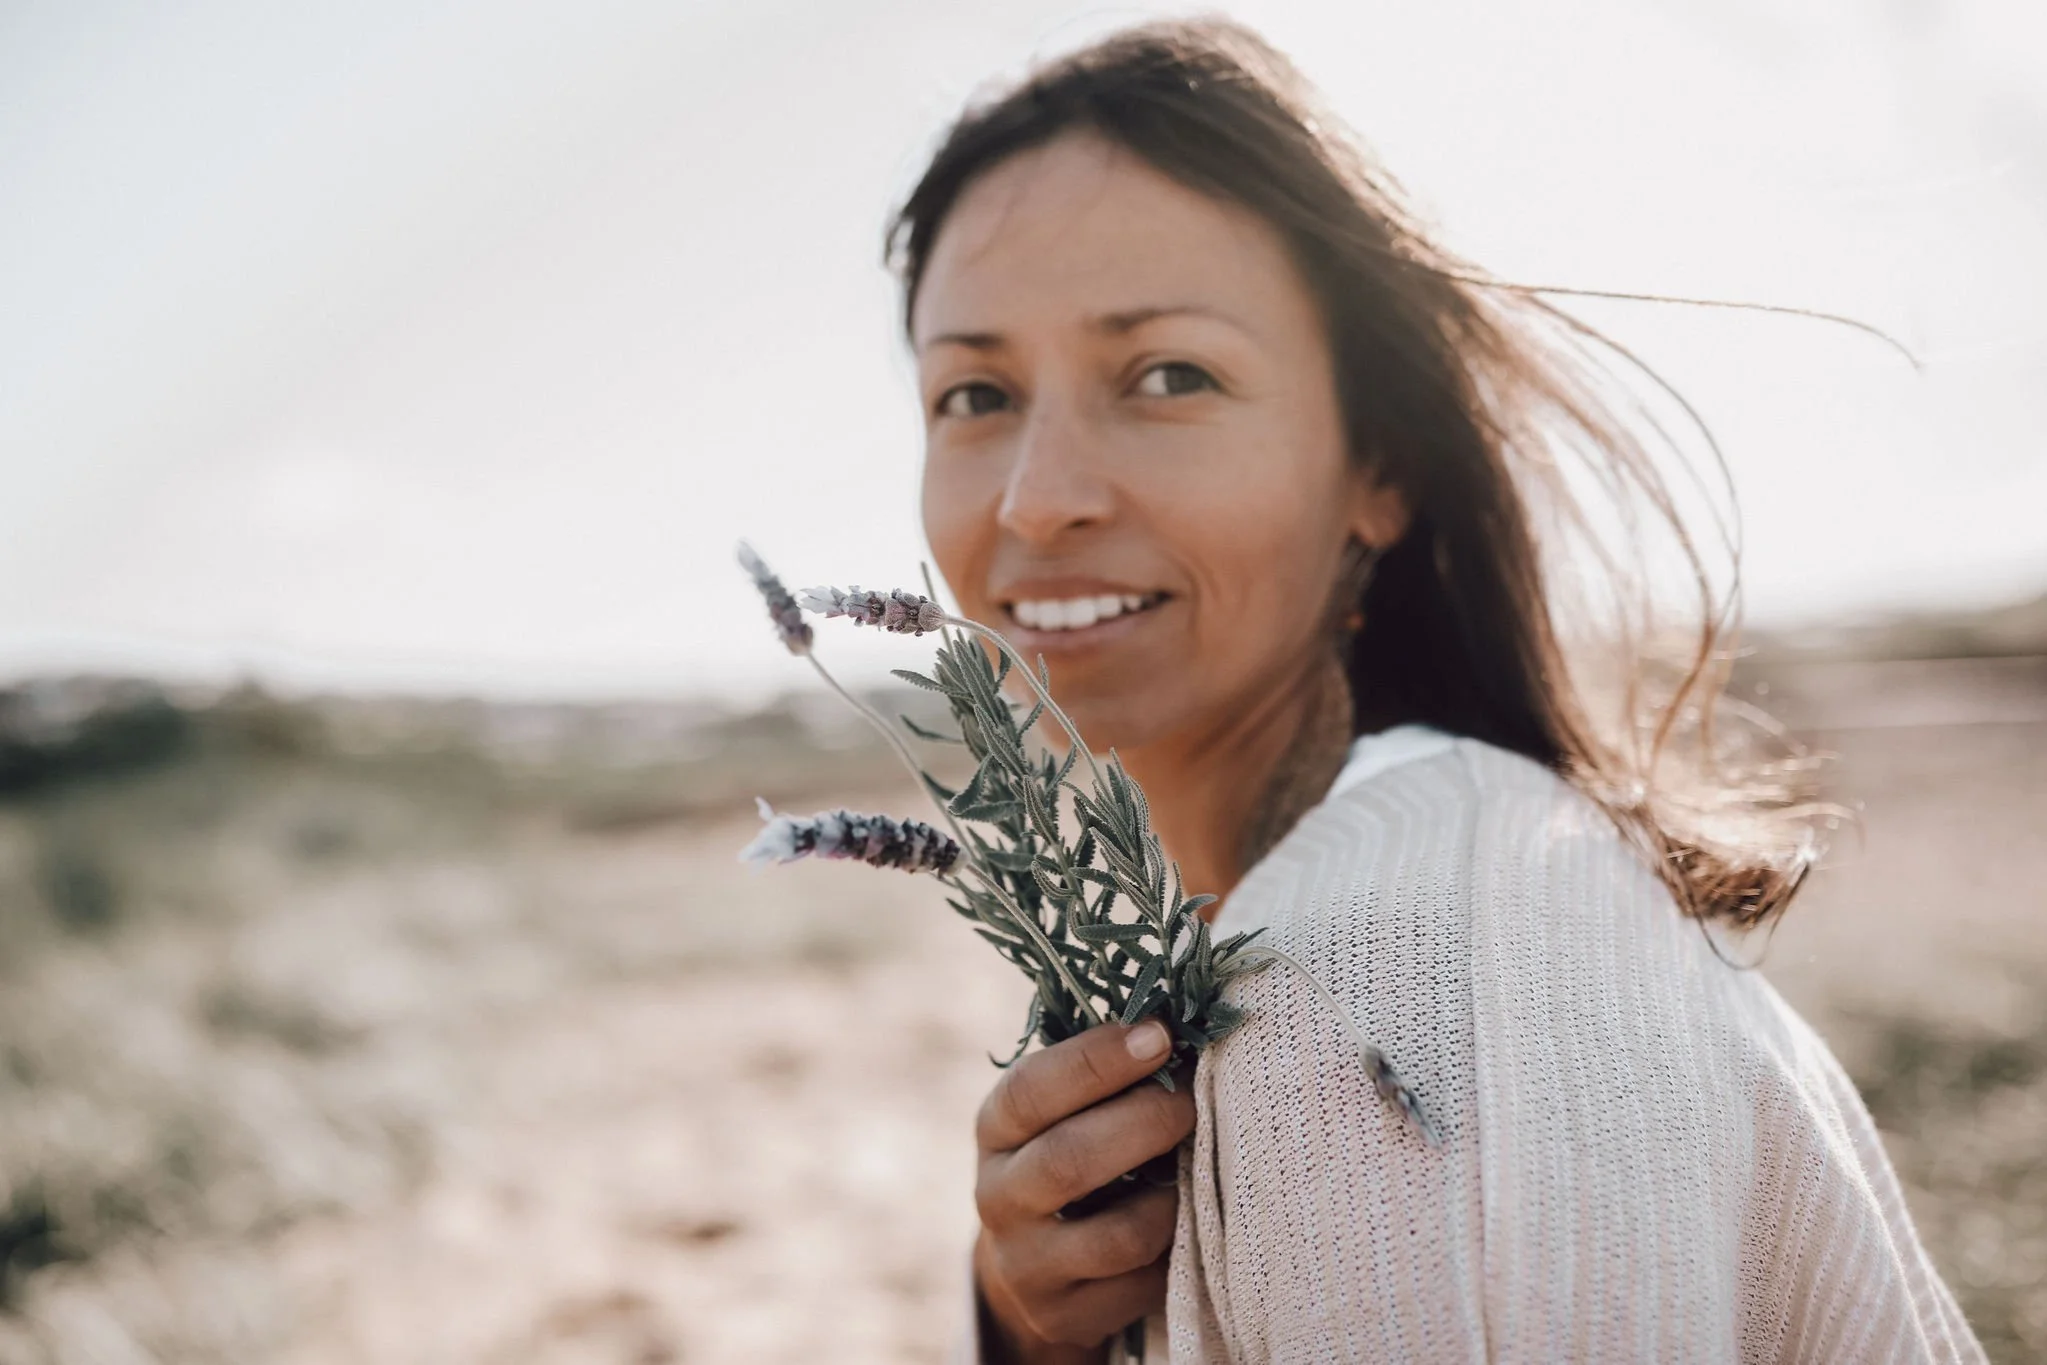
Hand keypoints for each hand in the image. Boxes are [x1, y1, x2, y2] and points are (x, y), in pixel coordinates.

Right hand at [972, 1018, 1192, 1361]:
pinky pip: (1137, 1286)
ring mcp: (1026, 1264)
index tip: (1159, 1035)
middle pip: (1068, 1162)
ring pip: (1115, 1236)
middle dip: (1144, 1124)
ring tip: (1193, 1172)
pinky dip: (1173, 1253)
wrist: (1031, 1266)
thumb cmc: (1069, 1152)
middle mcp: (998, 1196)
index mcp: (996, 1129)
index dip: (1096, 1060)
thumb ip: (1101, 1070)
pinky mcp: (1063, 1315)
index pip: (1032, 1090)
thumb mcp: (1062, 1111)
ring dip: (1170, 1200)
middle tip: (1192, 1103)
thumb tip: (1182, 1011)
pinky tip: (1184, 1225)